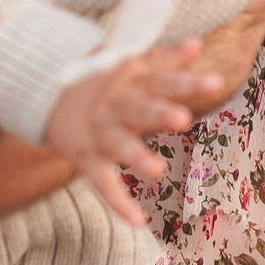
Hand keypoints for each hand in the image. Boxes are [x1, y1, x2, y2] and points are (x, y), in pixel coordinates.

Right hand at [42, 39, 222, 223]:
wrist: (47, 92)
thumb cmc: (105, 80)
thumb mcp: (131, 63)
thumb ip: (165, 59)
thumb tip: (197, 44)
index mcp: (133, 82)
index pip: (164, 80)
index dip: (189, 82)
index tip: (216, 82)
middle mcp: (117, 106)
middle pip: (140, 109)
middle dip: (159, 114)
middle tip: (182, 119)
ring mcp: (101, 133)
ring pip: (119, 146)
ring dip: (137, 158)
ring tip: (157, 172)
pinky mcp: (86, 159)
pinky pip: (102, 184)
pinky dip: (118, 203)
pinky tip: (138, 220)